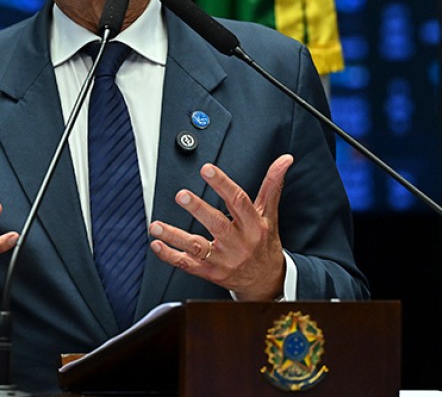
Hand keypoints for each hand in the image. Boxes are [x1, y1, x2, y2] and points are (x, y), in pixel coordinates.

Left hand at [148, 154, 292, 300]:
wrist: (267, 282)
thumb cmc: (264, 243)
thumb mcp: (270, 214)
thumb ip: (272, 185)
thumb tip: (284, 159)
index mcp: (254, 225)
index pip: (239, 201)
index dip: (223, 184)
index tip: (208, 170)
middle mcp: (239, 243)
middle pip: (217, 225)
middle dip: (198, 210)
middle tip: (182, 195)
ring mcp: (224, 260)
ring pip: (198, 247)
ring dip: (175, 236)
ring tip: (156, 226)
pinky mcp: (211, 273)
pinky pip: (188, 265)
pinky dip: (170, 256)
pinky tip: (157, 244)